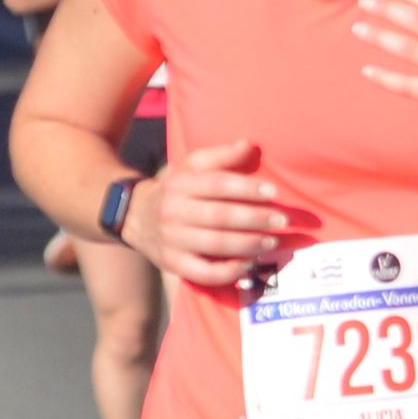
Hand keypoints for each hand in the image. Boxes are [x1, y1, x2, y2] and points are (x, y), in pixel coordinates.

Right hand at [130, 140, 293, 286]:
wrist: (135, 216)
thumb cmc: (177, 189)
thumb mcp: (191, 166)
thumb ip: (221, 156)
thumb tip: (250, 145)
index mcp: (181, 184)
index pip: (218, 184)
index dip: (247, 188)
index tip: (273, 193)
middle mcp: (174, 211)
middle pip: (220, 216)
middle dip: (256, 219)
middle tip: (282, 221)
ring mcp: (172, 240)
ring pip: (216, 244)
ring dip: (249, 244)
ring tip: (272, 242)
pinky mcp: (173, 264)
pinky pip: (204, 273)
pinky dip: (229, 271)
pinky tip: (249, 263)